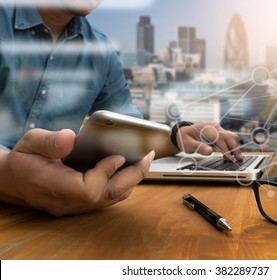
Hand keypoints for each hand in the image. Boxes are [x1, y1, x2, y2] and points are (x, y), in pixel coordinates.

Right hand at [0, 128, 153, 215]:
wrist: (11, 180)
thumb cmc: (21, 160)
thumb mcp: (30, 143)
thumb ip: (49, 141)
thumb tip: (71, 137)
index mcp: (54, 187)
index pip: (89, 190)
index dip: (106, 174)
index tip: (118, 156)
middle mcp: (68, 201)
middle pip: (108, 196)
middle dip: (132, 176)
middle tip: (148, 157)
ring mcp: (75, 205)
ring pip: (110, 199)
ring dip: (130, 181)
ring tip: (144, 162)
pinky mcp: (80, 203)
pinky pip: (106, 198)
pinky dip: (121, 184)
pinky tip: (128, 170)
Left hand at [175, 122, 242, 160]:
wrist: (184, 133)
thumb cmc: (185, 138)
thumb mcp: (188, 144)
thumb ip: (198, 147)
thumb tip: (210, 152)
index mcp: (206, 128)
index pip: (219, 137)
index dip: (225, 148)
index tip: (229, 158)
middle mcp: (214, 127)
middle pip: (229, 136)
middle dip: (235, 148)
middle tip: (239, 159)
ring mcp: (218, 129)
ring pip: (231, 136)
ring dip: (235, 147)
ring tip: (237, 158)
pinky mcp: (220, 133)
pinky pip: (229, 139)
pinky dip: (232, 146)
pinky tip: (232, 155)